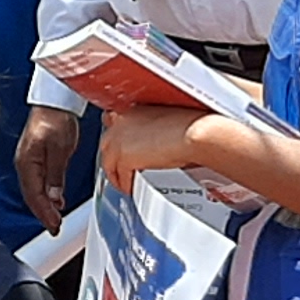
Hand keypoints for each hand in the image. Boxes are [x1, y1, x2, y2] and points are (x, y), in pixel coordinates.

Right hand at [15, 106, 79, 230]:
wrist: (55, 102)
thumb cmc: (55, 119)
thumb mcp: (60, 148)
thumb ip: (56, 174)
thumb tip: (54, 198)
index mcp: (27, 163)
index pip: (34, 195)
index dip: (44, 213)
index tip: (54, 226)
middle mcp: (24, 165)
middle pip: (31, 196)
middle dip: (43, 214)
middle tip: (55, 229)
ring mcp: (28, 162)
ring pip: (33, 191)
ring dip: (43, 207)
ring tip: (54, 220)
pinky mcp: (35, 159)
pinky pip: (37, 183)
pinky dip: (45, 196)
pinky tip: (54, 202)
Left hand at [95, 103, 210, 191]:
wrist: (193, 132)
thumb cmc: (189, 124)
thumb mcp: (164, 120)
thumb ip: (149, 129)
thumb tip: (150, 143)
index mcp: (130, 109)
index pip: (111, 122)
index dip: (116, 138)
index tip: (121, 148)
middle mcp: (120, 122)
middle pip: (106, 145)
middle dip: (113, 159)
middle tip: (121, 171)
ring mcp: (118, 140)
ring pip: (109, 163)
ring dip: (117, 175)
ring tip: (125, 184)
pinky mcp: (123, 158)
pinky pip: (121, 177)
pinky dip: (127, 185)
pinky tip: (133, 189)